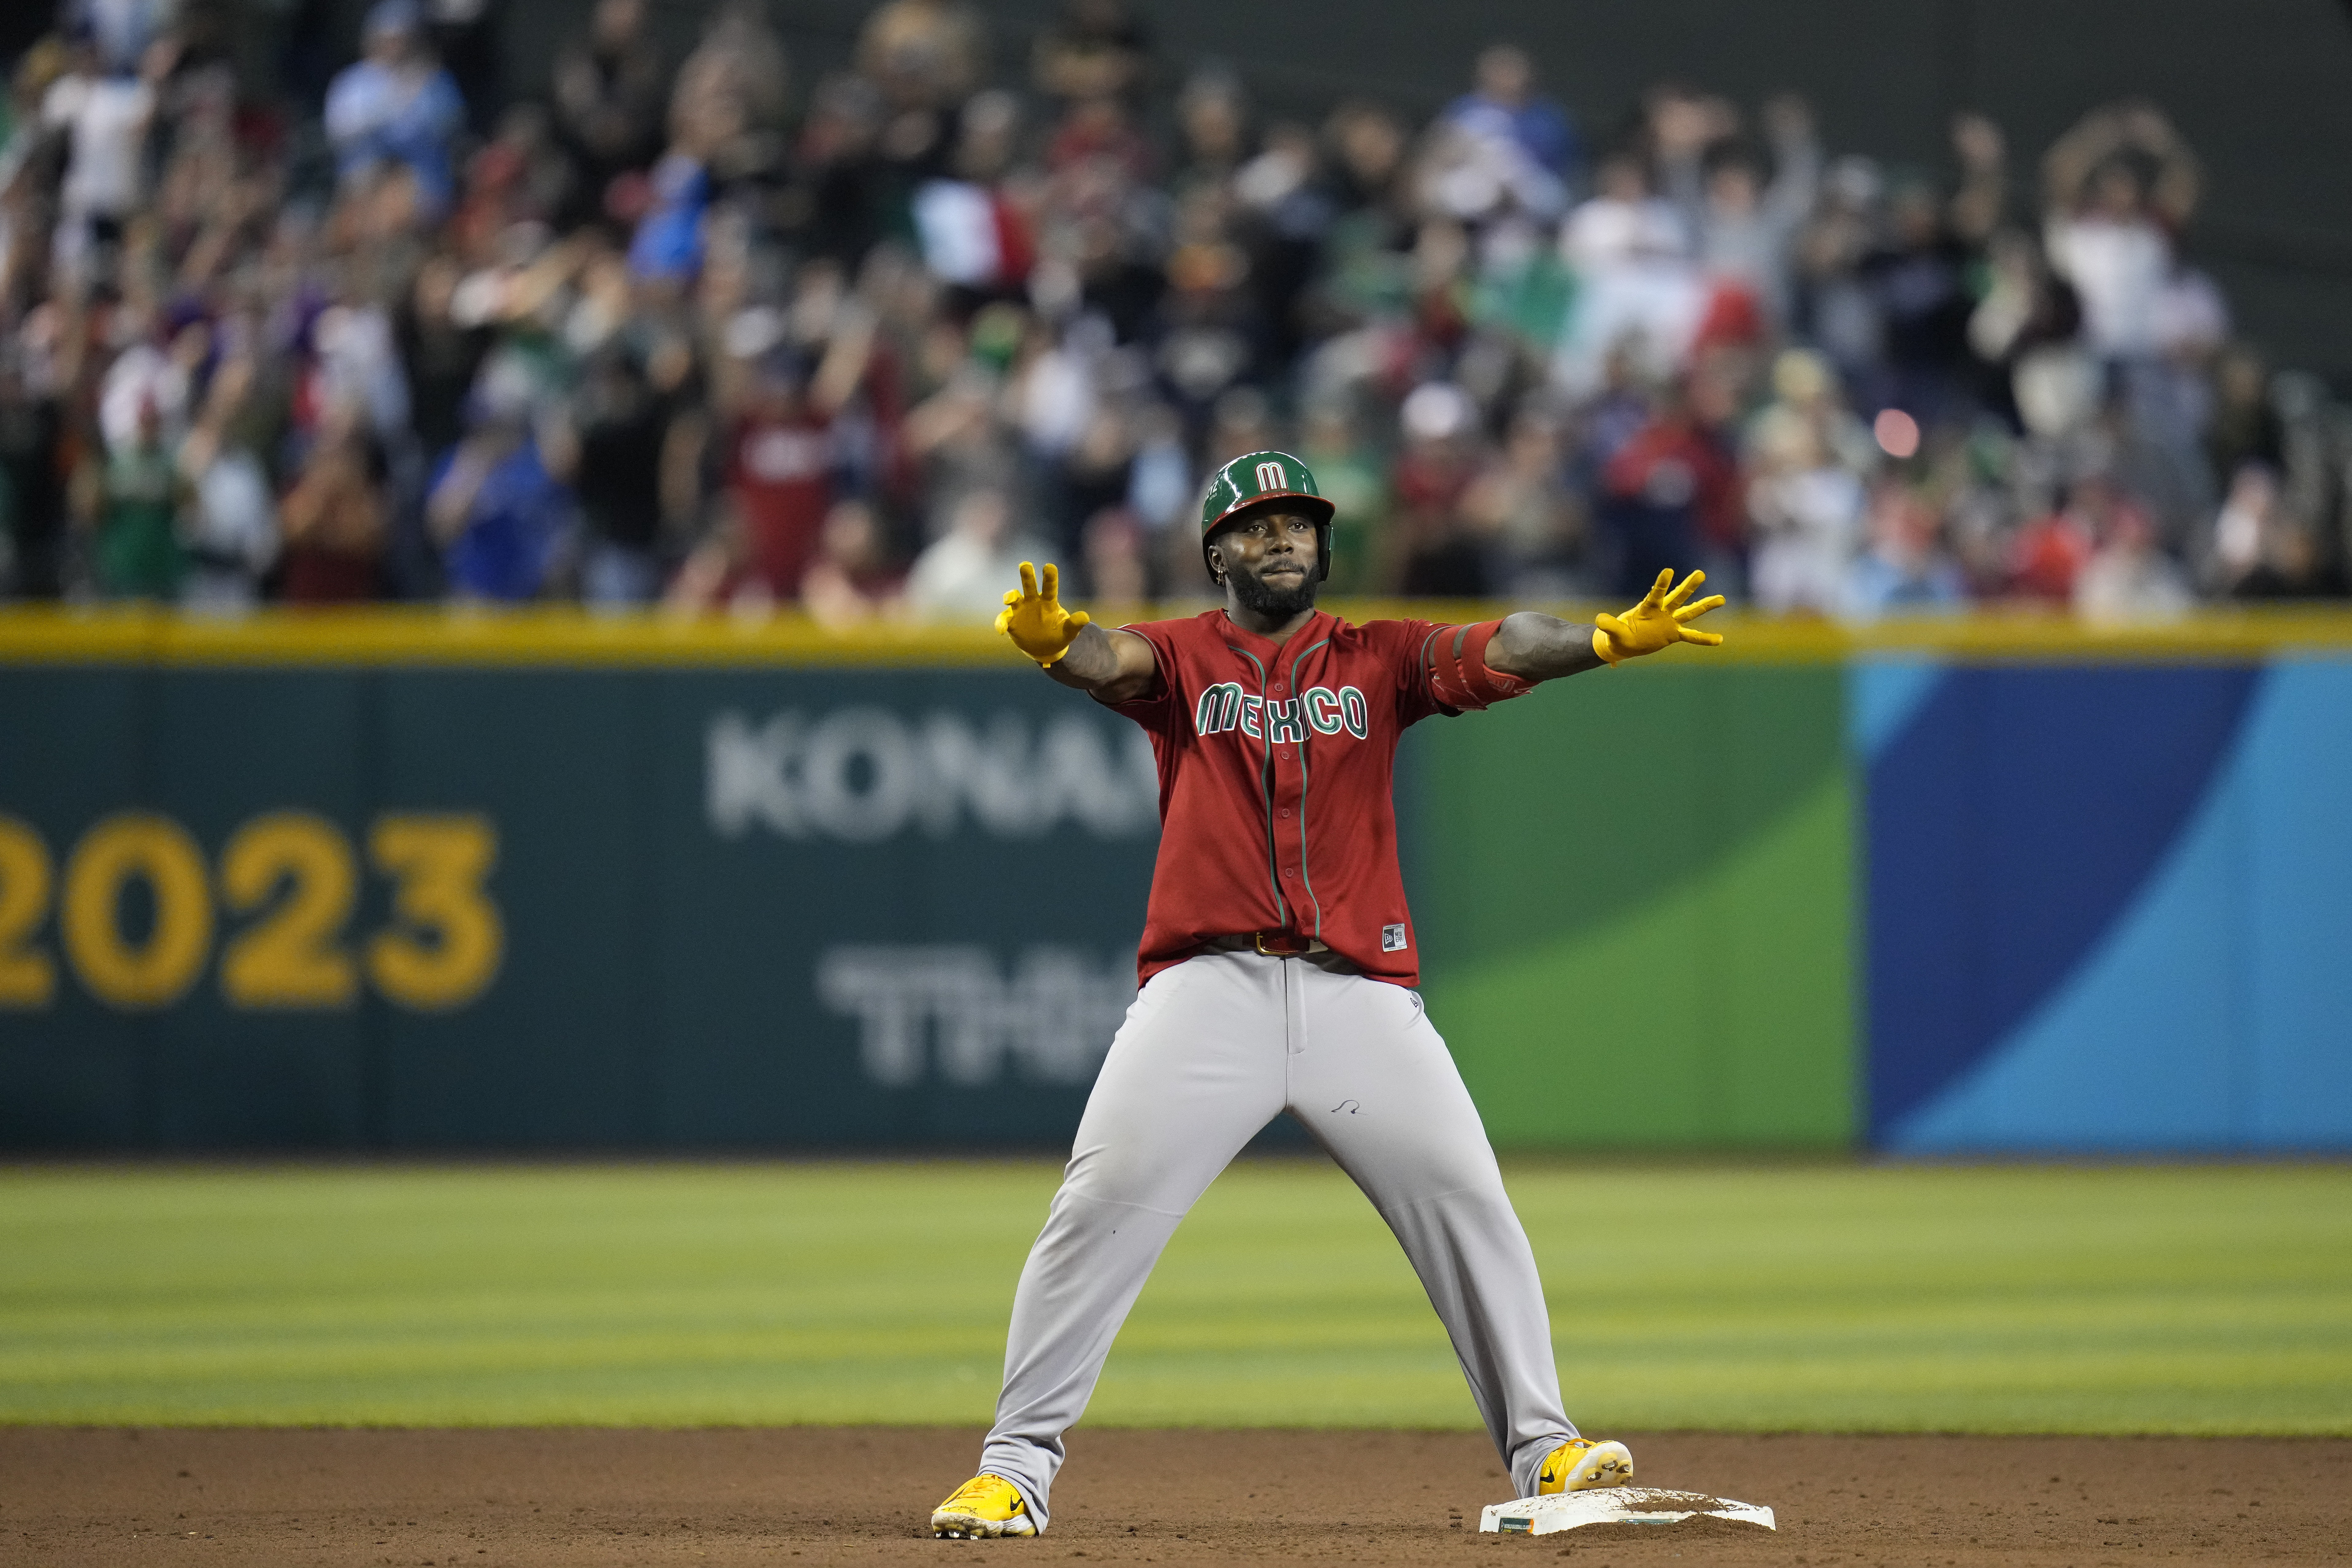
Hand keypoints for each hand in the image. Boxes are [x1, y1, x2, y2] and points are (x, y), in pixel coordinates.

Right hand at [996, 560, 1091, 666]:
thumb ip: (1074, 625)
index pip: (1049, 587)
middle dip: (1027, 575)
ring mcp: (1020, 610)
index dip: (1049, 577)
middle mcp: (1033, 602)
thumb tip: (1085, 617)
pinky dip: (1001, 623)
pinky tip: (1001, 630)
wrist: (1043, 648)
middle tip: (1025, 564)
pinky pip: (1004, 619)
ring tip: (1010, 598)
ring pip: (1013, 599)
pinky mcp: (1011, 622)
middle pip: (1029, 586)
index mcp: (1048, 602)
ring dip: (1010, 596)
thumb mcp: (1068, 633)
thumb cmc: (1058, 636)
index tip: (1049, 566)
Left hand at [1592, 568, 1726, 664]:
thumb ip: (1609, 625)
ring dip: (1705, 605)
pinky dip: (1704, 639)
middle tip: (1701, 573)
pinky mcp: (1673, 634)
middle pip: (1677, 597)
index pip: (1656, 594)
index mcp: (1646, 609)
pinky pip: (1691, 637)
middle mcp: (1661, 612)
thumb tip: (1598, 619)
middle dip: (1688, 587)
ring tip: (1722, 599)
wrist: (1622, 643)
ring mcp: (1669, 622)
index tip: (1668, 570)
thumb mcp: (1612, 632)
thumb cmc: (1617, 635)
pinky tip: (1719, 639)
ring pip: (1690, 611)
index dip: (1662, 584)